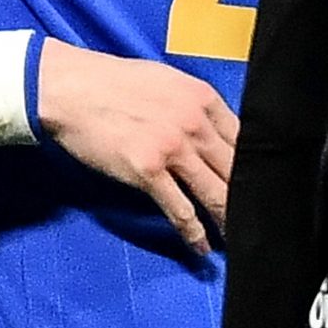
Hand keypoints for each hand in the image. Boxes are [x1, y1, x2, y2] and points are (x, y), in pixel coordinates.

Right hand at [34, 37, 237, 255]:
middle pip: (235, 169)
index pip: (243, 138)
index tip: (258, 184)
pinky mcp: (148, 171)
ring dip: (227, 220)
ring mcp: (173, 148)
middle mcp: (194, 123)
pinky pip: (180, 210)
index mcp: (202, 97)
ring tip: (237, 238)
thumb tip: (209, 130)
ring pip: (214, 193)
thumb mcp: (166, 81)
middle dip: (247, 197)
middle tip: (257, 218)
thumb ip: (192, 105)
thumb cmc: (112, 83)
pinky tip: (202, 246)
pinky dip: (194, 232)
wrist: (70, 89)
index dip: (254, 166)